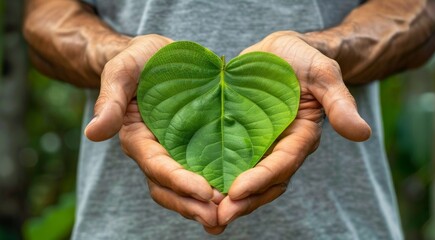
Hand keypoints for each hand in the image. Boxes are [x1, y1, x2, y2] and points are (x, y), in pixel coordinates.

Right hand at [84, 34, 226, 233]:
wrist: (158, 56)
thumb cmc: (139, 60)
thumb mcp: (122, 71)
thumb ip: (110, 100)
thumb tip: (92, 133)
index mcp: (137, 138)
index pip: (156, 165)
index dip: (178, 181)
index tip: (204, 192)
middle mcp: (155, 151)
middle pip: (168, 187)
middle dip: (191, 204)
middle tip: (218, 218)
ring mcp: (175, 151)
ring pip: (184, 188)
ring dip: (203, 206)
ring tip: (227, 217)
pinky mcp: (194, 146)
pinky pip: (202, 172)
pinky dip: (214, 189)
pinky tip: (236, 199)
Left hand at [216, 31, 371, 226]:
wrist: (278, 53)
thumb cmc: (301, 59)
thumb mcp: (322, 73)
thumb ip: (339, 102)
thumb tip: (362, 133)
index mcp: (300, 136)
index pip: (283, 163)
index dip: (262, 178)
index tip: (237, 191)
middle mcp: (281, 147)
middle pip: (265, 182)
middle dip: (244, 201)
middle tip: (219, 216)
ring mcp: (260, 146)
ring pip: (247, 179)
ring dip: (229, 199)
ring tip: (205, 213)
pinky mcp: (241, 139)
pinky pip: (230, 162)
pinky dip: (217, 178)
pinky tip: (197, 189)